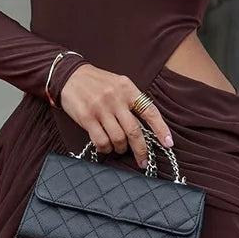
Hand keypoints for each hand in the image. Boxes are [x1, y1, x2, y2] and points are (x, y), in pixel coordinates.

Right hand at [59, 63, 173, 168]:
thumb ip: (131, 100)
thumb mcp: (119, 84)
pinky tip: (106, 147)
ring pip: (118, 139)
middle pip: (134, 131)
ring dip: (121, 149)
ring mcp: (100, 108)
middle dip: (141, 150)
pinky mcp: (87, 118)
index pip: (149, 111)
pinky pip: (101, 141)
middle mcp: (115, 98)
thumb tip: (147, 126)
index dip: (161, 129)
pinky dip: (106, 149)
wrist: (70, 76)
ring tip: (120, 148)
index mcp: (127, 88)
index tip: (168, 143)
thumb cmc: (98, 82)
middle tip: (143, 161)